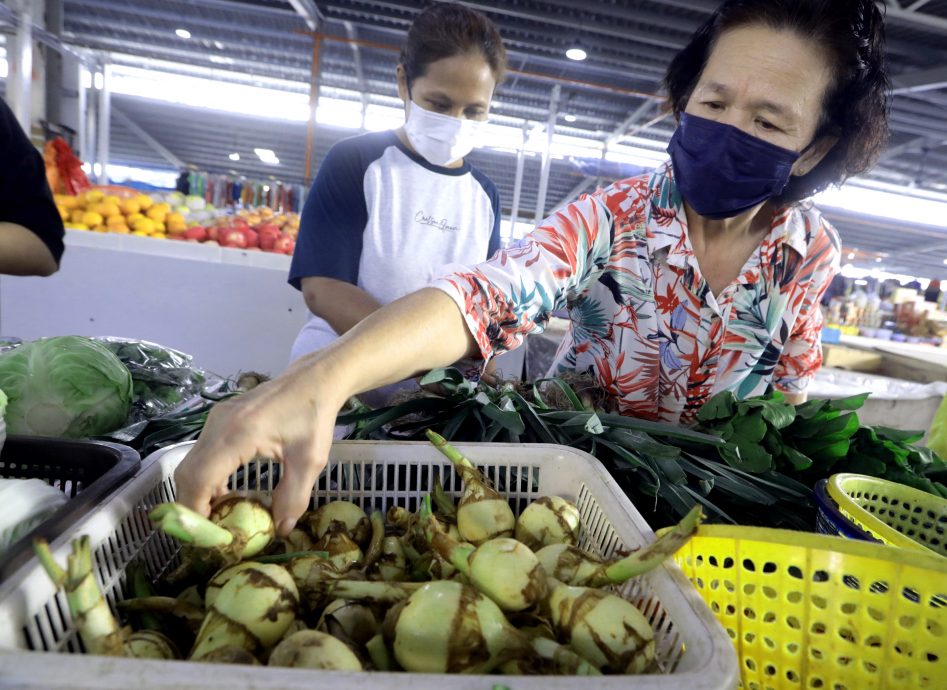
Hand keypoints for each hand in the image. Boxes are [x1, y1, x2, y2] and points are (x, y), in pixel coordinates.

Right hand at [173, 360, 346, 535]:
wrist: (314, 380)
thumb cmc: (313, 417)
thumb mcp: (310, 461)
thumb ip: (294, 497)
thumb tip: (280, 530)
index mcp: (239, 433)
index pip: (200, 477)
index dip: (196, 509)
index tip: (206, 535)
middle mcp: (219, 424)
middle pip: (188, 472)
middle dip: (193, 505)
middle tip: (210, 531)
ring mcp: (216, 418)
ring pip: (191, 463)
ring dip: (198, 491)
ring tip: (218, 516)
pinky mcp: (219, 418)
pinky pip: (202, 453)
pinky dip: (206, 475)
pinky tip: (225, 491)